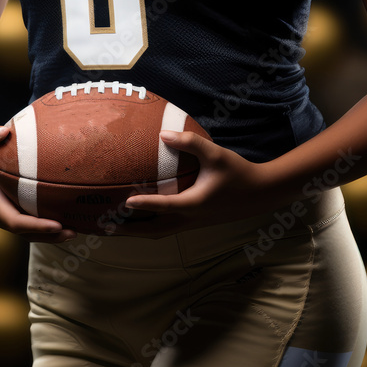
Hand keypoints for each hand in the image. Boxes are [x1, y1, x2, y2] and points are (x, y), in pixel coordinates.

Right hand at [0, 125, 77, 243]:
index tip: (56, 224)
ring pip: (31, 233)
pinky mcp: (15, 213)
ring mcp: (8, 215)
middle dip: (49, 235)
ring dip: (52, 236)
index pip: (15, 221)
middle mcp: (0, 214)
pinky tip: (68, 222)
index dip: (37, 225)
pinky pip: (32, 226)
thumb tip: (4, 131)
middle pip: (27, 233)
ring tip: (76, 231)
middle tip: (74, 231)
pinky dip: (48, 229)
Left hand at [107, 131, 274, 238]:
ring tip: (115, 227)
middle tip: (106, 226)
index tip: (124, 203)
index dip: (144, 205)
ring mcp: (193, 223)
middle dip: (130, 231)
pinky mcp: (195, 221)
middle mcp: (190, 218)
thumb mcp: (216, 154)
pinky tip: (142, 218)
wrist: (260, 194)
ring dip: (138, 231)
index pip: (164, 207)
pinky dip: (151, 227)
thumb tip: (164, 134)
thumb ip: (190, 143)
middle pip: (155, 231)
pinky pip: (167, 229)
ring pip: (160, 233)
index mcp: (194, 204)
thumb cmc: (238, 173)